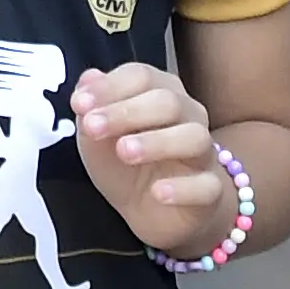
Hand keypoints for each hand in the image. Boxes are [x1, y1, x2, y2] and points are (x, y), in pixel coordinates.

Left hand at [71, 61, 225, 250]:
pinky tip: (158, 192)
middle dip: (127, 112)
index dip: (110, 87)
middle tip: (93, 128)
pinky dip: (183, 188)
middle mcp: (188, 116)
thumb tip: (88, 80)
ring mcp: (203, 153)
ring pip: (193, 137)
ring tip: (123, 152)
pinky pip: (207, 186)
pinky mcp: (210, 190)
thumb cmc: (126, 162)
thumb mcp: (98, 135)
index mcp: (161, 93)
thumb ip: (92, 107)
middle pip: (168, 102)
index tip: (79, 105)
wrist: (150, 211)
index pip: (141, 77)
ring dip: (157, 142)